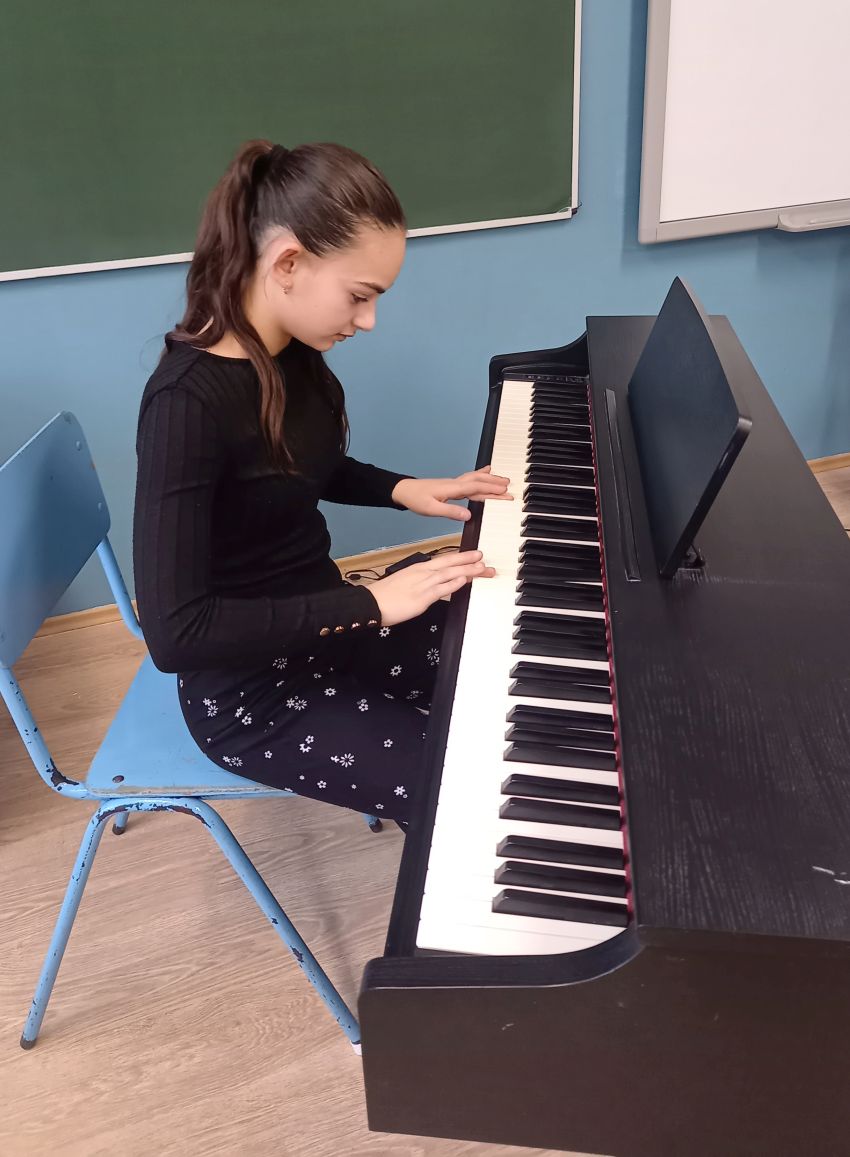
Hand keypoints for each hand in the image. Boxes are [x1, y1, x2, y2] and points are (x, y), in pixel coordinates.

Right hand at [369, 550, 495, 626]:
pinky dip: (452, 584)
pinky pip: (440, 589)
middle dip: (469, 560)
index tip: (474, 556)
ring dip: (467, 570)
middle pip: (450, 563)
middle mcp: (422, 573)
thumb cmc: (386, 595)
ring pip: (449, 574)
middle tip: (484, 558)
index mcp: (419, 568)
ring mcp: (423, 584)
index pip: (444, 560)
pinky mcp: (421, 598)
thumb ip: (423, 583)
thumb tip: (437, 587)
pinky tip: (463, 581)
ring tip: (482, 568)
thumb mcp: (406, 583)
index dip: (461, 557)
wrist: (372, 603)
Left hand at [391, 466, 511, 522]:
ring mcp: (454, 483)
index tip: (505, 493)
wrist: (403, 490)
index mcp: (452, 489)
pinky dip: (480, 475)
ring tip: (504, 480)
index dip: (491, 490)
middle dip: (495, 483)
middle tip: (509, 486)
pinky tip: (485, 473)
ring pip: (476, 478)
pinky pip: (470, 478)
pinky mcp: (451, 485)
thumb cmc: (415, 499)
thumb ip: (450, 511)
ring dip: (490, 479)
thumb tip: (468, 515)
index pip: (476, 488)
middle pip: (479, 481)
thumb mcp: (431, 509)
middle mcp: (455, 484)